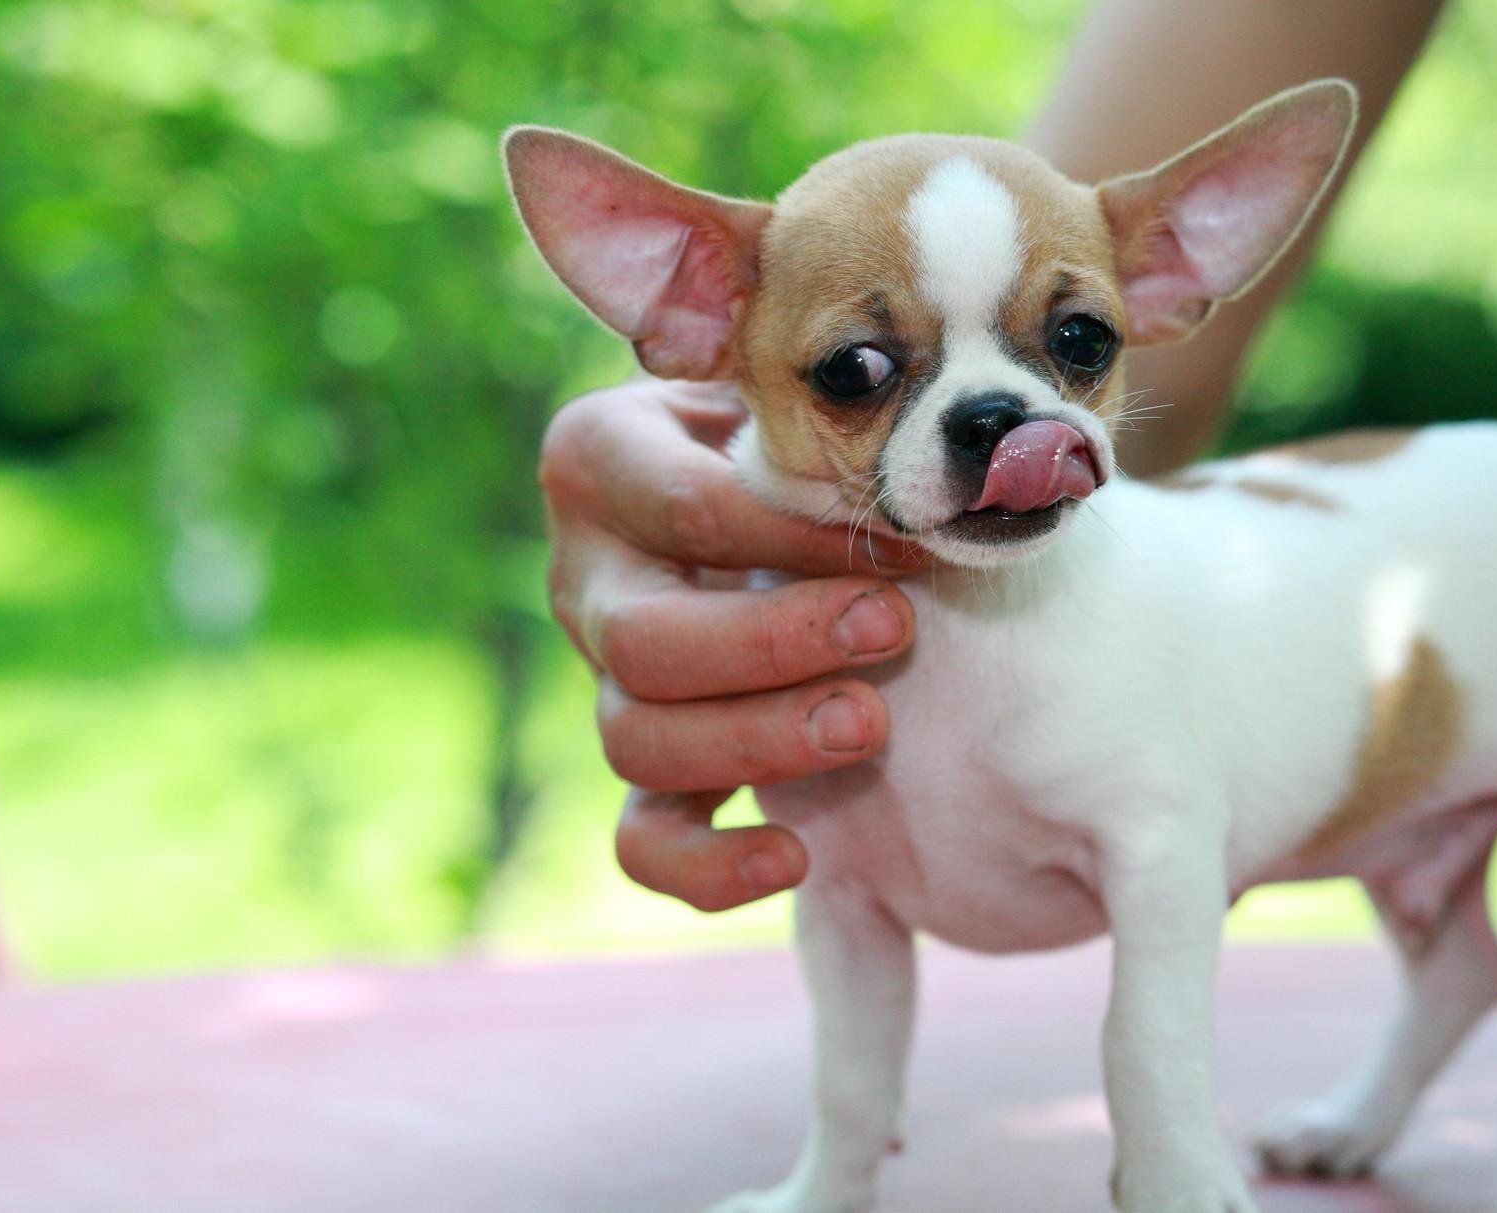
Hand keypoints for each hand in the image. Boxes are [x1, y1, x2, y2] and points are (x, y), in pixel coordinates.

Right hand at [539, 377, 926, 911]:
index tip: (910, 544)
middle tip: (891, 628)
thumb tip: (913, 446)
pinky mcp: (641, 762)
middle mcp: (584, 575)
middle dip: (775, 644)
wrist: (761, 488)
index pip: (688, 511)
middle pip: (646, 641)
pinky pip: (642, 842)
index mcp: (598, 460)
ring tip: (870, 724)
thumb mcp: (784, 397)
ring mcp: (600, 676)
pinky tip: (795, 858)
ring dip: (759, 741)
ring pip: (637, 741)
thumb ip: (812, 410)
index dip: (802, 537)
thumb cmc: (790, 431)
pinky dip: (707, 868)